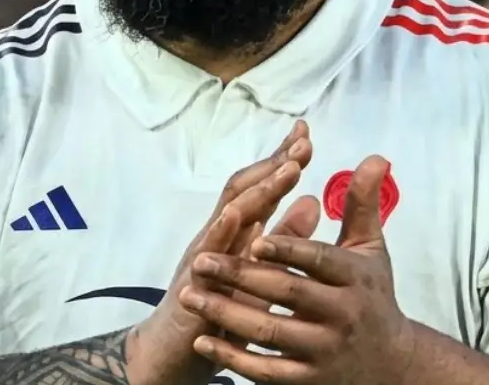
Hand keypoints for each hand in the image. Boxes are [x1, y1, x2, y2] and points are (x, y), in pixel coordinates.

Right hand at [126, 121, 314, 384]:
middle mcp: (218, 236)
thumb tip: (313, 202)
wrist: (175, 353)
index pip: (261, 187)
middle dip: (275, 163)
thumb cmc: (221, 311)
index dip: (282, 160)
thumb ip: (284, 238)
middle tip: (303, 141)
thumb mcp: (262, 271)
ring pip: (229, 213)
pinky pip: (206, 252)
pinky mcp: (194, 281)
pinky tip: (236, 213)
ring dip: (259, 189)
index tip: (306, 135)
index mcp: (238, 232)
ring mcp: (204, 256)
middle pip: (245, 189)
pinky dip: (221, 229)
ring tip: (286, 169)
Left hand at [178, 155, 417, 384]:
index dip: (287, 249)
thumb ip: (362, 204)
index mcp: (355, 279)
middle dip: (241, 277)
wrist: (391, 363)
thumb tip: (374, 157)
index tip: (253, 239)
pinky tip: (203, 340)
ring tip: (190, 295)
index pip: (318, 261)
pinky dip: (233, 358)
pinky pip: (266, 371)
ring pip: (270, 333)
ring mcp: (324, 351)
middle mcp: (342, 315)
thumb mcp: (370, 249)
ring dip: (226, 315)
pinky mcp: (309, 379)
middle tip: (201, 261)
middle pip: (288, 294)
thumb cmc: (372, 296)